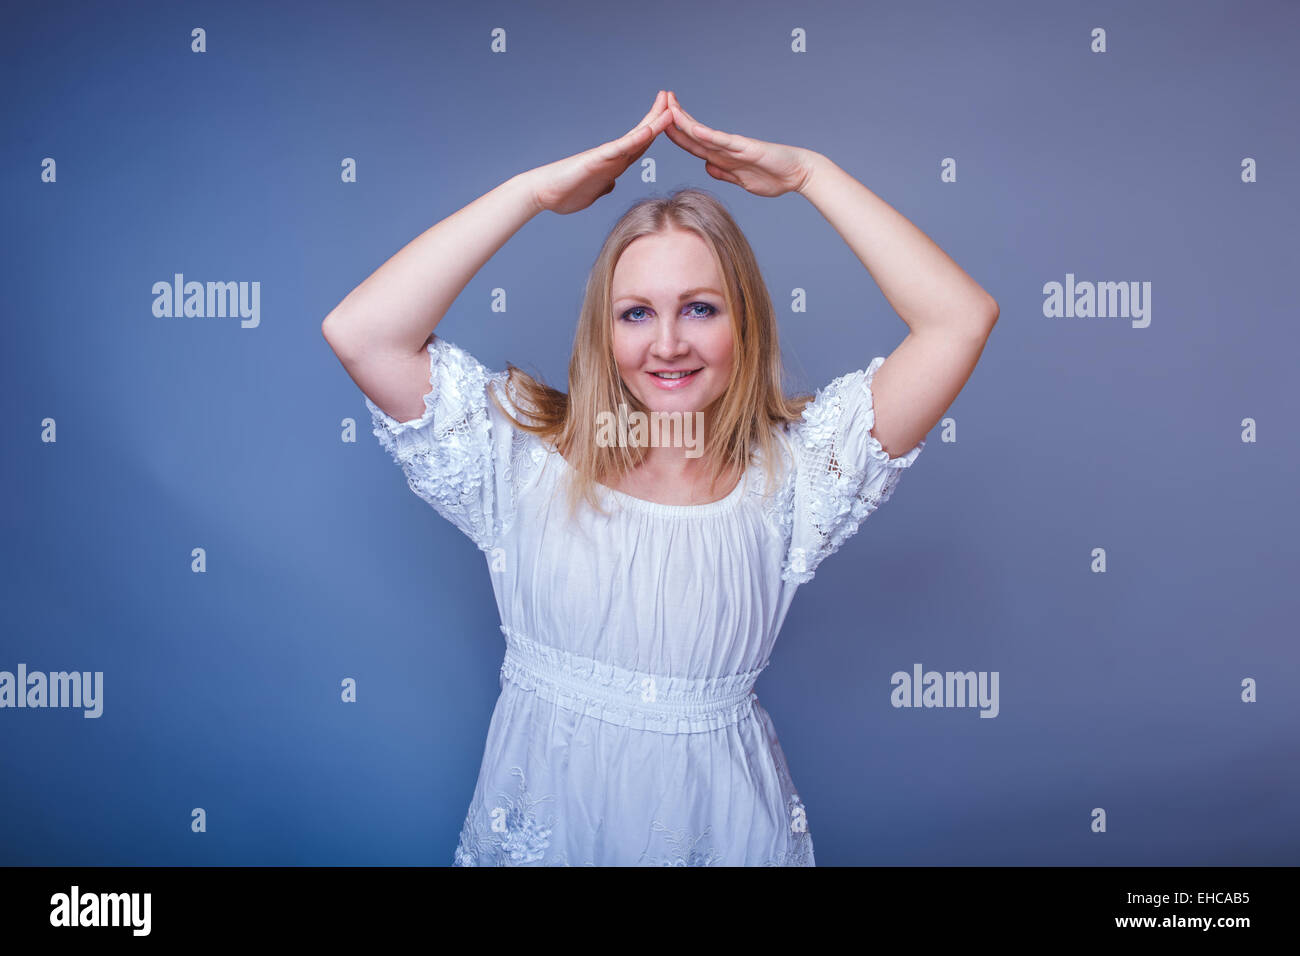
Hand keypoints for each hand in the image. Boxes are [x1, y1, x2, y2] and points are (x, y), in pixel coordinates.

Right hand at [525, 91, 674, 214]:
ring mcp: (606, 156)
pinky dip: (635, 139)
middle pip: (642, 134)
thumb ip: (604, 185)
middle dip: (659, 116)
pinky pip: (620, 148)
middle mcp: (613, 157)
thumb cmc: (564, 193)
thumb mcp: (594, 192)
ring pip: (636, 137)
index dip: (656, 131)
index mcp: (615, 164)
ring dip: (654, 121)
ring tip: (668, 102)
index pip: (641, 145)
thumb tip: (612, 183)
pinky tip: (650, 130)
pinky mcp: (596, 160)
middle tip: (672, 96)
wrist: (542, 193)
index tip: (669, 117)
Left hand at [662, 91, 815, 197]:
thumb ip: (725, 173)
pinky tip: (694, 130)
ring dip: (685, 121)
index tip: (659, 125)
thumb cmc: (774, 177)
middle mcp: (725, 149)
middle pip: (694, 134)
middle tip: (659, 101)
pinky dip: (708, 136)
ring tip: (669, 106)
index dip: (676, 135)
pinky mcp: (747, 148)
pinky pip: (723, 142)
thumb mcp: (742, 181)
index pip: (693, 145)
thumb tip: (707, 166)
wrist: (799, 174)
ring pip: (704, 134)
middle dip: (675, 119)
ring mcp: (735, 147)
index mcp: (723, 157)